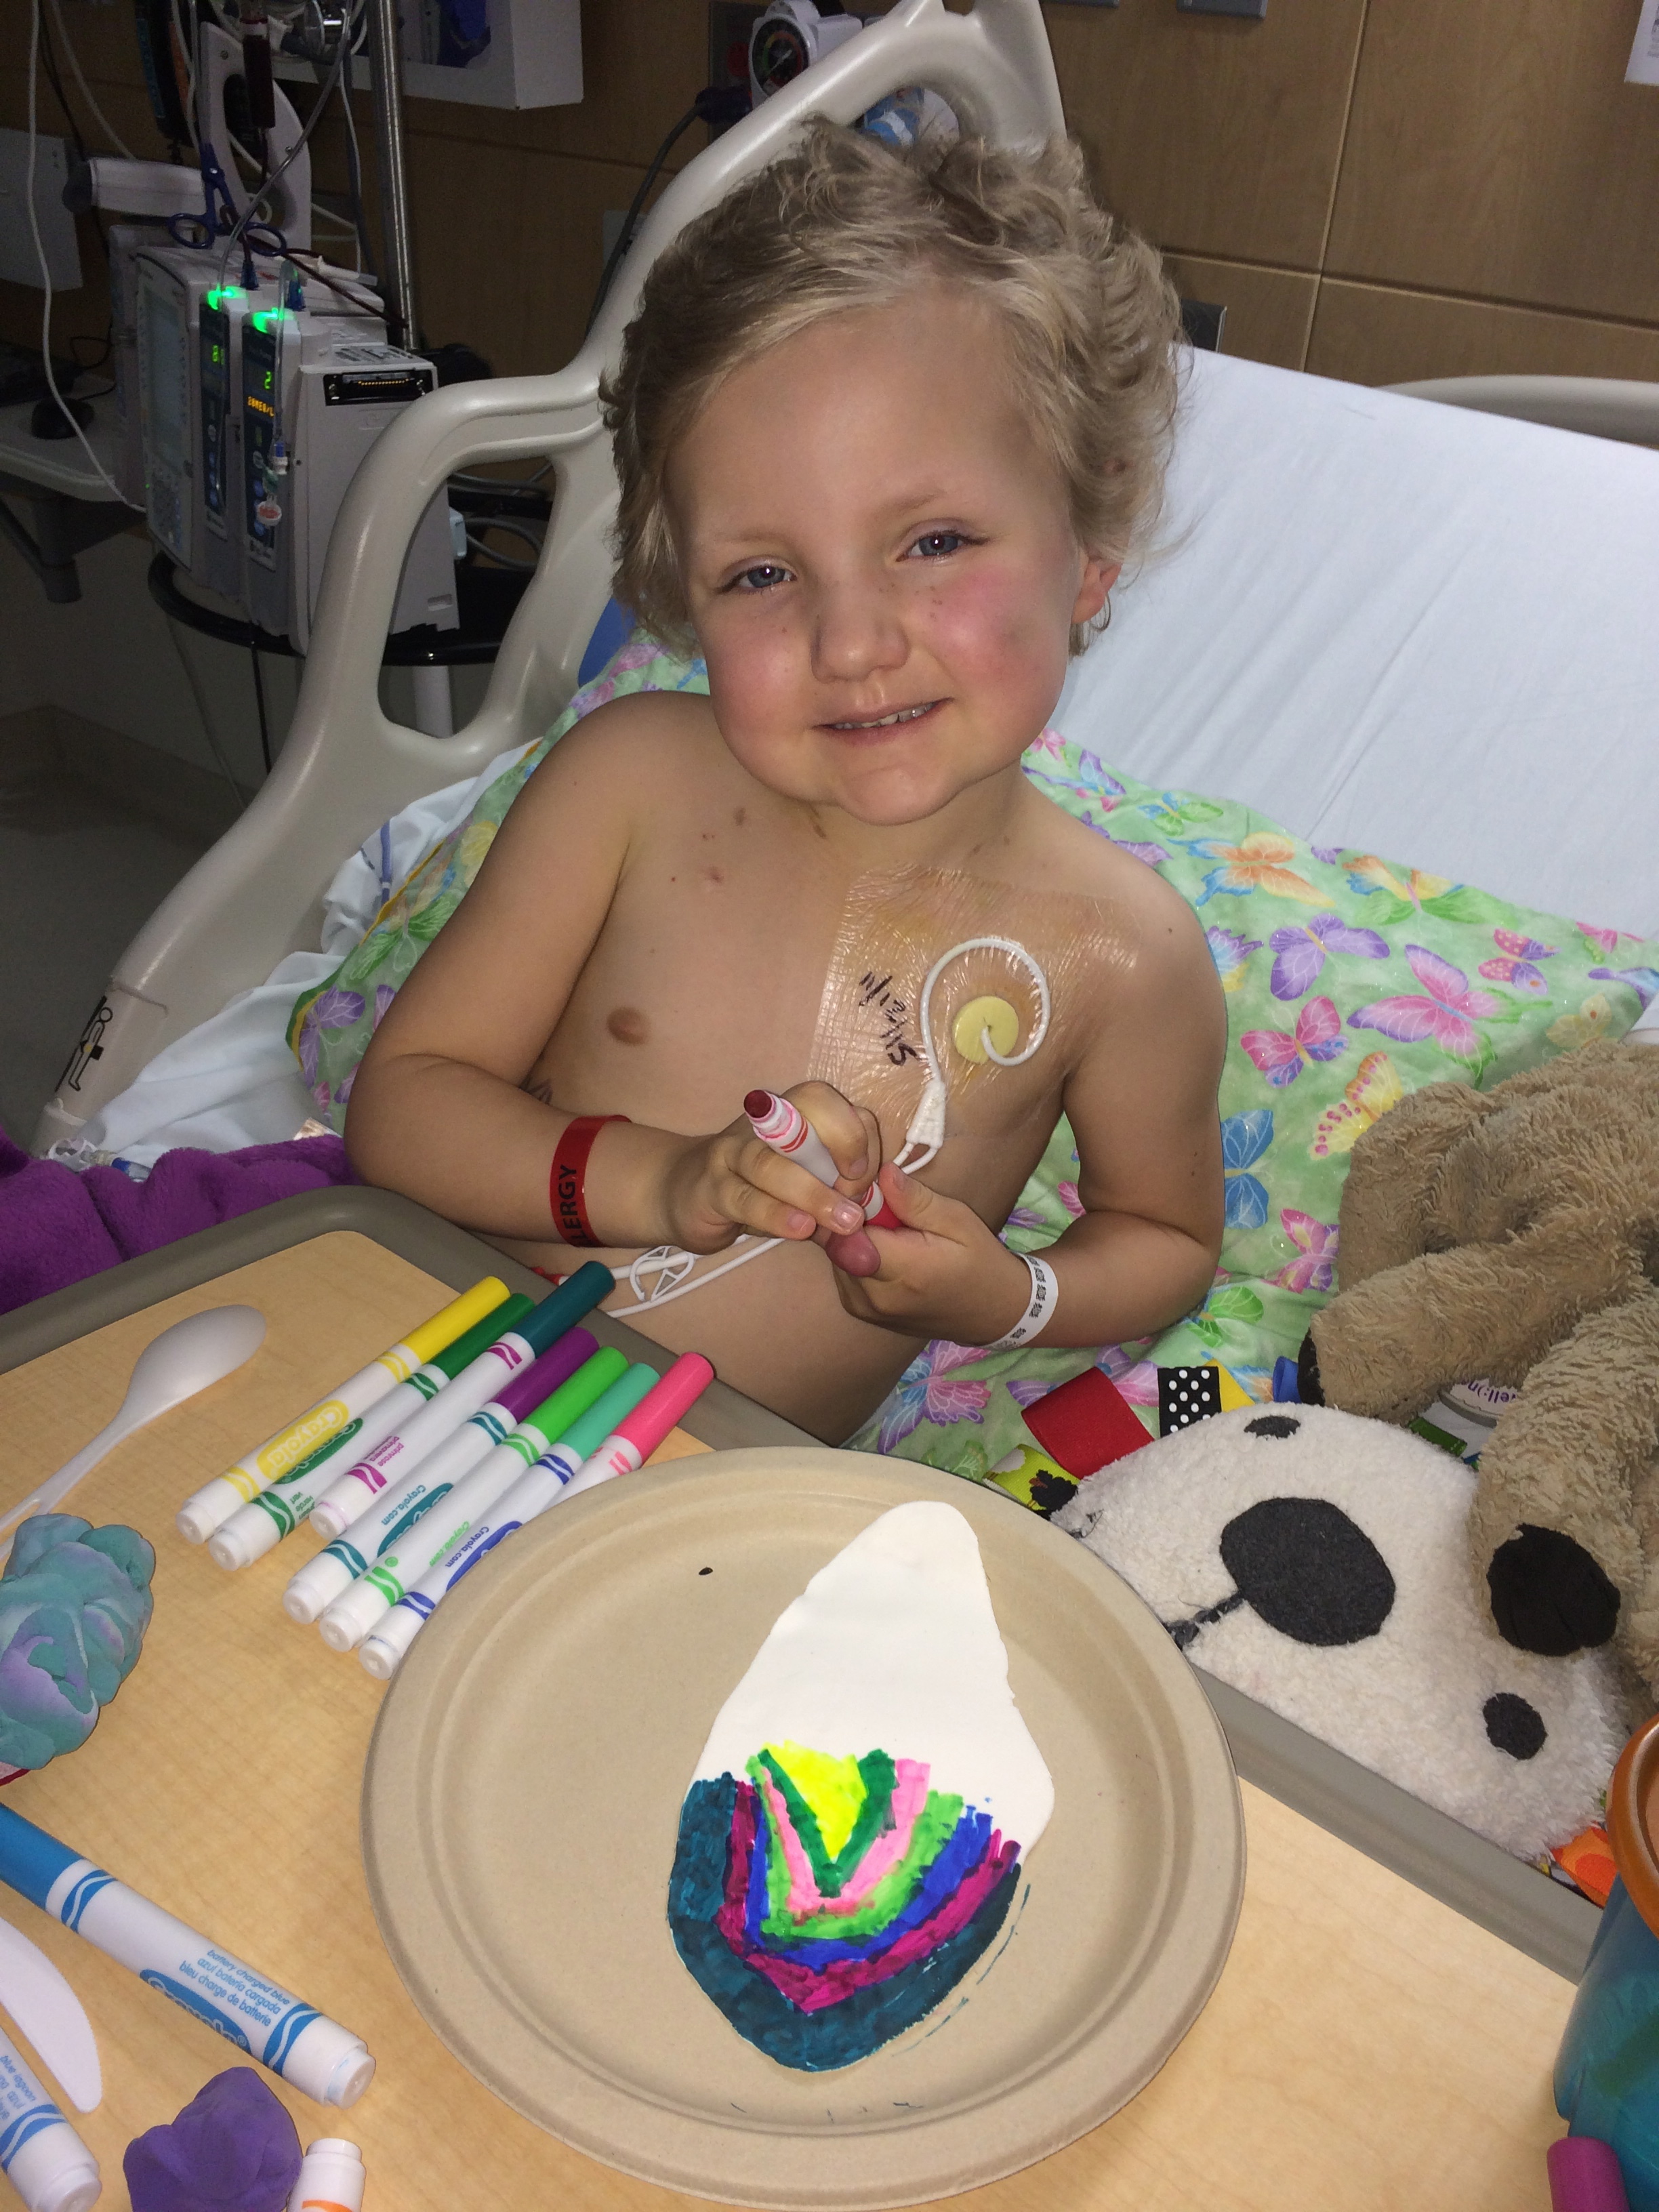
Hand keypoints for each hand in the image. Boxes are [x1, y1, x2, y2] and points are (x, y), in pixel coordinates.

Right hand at [657, 1082, 881, 1255]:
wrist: (685, 1195)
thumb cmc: (757, 1190)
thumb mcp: (805, 1188)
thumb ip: (836, 1200)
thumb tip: (870, 1233)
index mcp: (792, 1111)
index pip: (830, 1100)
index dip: (857, 1133)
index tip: (866, 1177)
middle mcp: (763, 1122)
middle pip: (809, 1107)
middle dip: (845, 1147)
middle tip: (860, 1198)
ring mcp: (732, 1152)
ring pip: (773, 1160)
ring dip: (814, 1192)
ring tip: (844, 1221)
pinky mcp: (711, 1188)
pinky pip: (744, 1198)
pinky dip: (775, 1213)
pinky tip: (799, 1229)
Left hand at [828, 1165, 1036, 1342]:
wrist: (991, 1313)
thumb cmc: (980, 1261)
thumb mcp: (958, 1221)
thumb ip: (916, 1200)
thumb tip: (882, 1173)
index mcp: (903, 1272)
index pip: (848, 1230)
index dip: (852, 1204)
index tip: (872, 1191)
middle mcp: (874, 1297)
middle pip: (836, 1242)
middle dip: (851, 1218)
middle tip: (885, 1208)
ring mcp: (864, 1309)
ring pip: (835, 1256)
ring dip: (853, 1236)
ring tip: (889, 1230)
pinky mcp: (859, 1311)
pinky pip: (842, 1271)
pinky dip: (854, 1254)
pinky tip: (884, 1248)